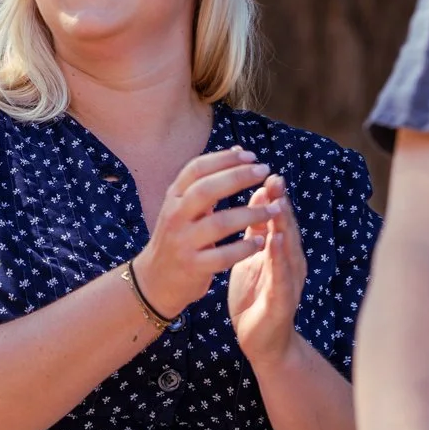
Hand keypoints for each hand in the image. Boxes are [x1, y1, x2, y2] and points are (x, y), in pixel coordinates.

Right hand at [134, 147, 277, 316]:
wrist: (154, 280)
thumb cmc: (178, 237)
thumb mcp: (184, 206)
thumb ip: (208, 181)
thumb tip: (237, 149)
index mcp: (173, 197)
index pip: (197, 169)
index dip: (224, 159)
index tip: (251, 155)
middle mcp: (175, 216)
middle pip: (207, 190)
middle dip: (238, 177)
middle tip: (264, 171)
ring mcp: (182, 242)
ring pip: (219, 223)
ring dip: (250, 214)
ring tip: (274, 209)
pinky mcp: (192, 267)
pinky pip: (223, 255)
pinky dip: (244, 248)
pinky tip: (260, 242)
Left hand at [227, 175, 307, 365]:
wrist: (261, 342)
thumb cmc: (256, 296)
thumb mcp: (253, 257)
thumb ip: (257, 230)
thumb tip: (259, 195)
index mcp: (281, 252)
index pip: (278, 218)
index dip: (273, 195)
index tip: (264, 170)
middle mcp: (290, 263)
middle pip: (287, 228)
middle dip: (281, 203)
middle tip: (274, 178)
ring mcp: (289, 282)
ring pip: (288, 249)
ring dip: (284, 226)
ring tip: (278, 204)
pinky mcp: (282, 301)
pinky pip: (281, 276)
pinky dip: (279, 258)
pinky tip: (274, 242)